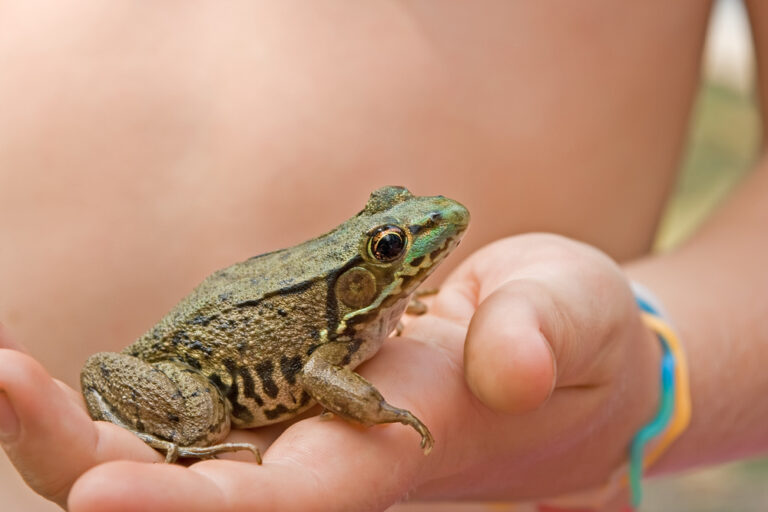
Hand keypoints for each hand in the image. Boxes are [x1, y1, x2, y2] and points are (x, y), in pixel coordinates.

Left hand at [0, 234, 660, 510]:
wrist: (546, 344)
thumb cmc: (569, 337)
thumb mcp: (573, 322)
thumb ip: (546, 336)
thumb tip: (511, 362)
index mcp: (389, 447)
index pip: (281, 500)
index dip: (191, 510)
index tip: (97, 496)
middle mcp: (326, 445)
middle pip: (193, 487)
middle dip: (87, 458)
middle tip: (6, 381)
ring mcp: (299, 412)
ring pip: (173, 446)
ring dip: (84, 420)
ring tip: (5, 369)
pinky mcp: (290, 372)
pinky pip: (193, 399)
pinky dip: (126, 390)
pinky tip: (73, 368)